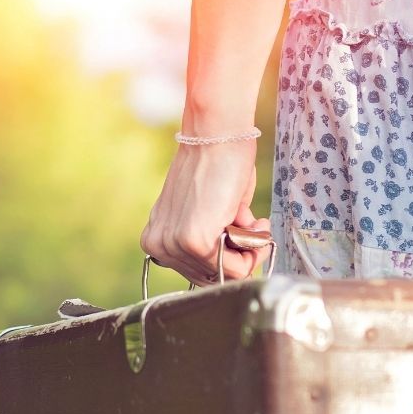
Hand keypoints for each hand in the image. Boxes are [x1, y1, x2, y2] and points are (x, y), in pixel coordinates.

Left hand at [140, 139, 271, 287]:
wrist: (217, 136)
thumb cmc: (219, 165)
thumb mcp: (210, 212)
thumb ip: (215, 239)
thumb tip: (240, 259)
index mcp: (157, 238)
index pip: (197, 271)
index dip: (228, 257)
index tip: (244, 234)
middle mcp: (158, 246)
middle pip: (211, 277)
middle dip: (240, 256)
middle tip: (255, 228)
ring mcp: (173, 246)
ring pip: (225, 274)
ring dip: (249, 251)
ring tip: (254, 222)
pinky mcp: (193, 241)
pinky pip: (233, 268)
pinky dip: (252, 250)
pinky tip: (254, 223)